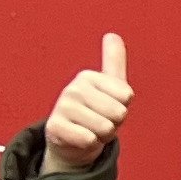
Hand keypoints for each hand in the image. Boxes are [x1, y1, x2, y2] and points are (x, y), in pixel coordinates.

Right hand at [43, 33, 132, 170]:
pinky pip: (88, 139)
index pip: (126, 97)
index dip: (123, 107)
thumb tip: (112, 35)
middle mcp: (73, 88)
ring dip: (102, 135)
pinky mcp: (54, 128)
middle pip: (118, 113)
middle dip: (114, 123)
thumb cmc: (97, 112)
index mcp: (88, 76)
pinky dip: (90, 144)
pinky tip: (81, 139)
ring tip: (91, 130)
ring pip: (105, 127)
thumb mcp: (110, 87)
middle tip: (100, 121)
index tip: (108, 107)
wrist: (75, 142)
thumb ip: (113, 61)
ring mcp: (62, 108)